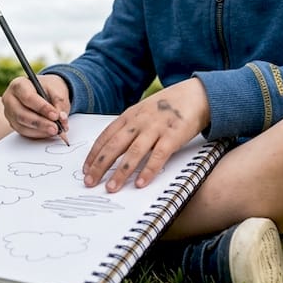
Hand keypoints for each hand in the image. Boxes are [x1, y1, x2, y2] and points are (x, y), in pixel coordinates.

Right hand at [1, 74, 69, 139]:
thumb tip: (61, 118)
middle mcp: (10, 99)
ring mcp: (9, 113)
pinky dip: (38, 134)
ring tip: (55, 130)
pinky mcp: (14, 124)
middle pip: (21, 114)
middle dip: (40, 123)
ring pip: (22, 126)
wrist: (44, 91)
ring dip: (40, 131)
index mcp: (19, 85)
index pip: (28, 97)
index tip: (55, 115)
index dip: (42, 108)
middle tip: (56, 127)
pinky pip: (24, 132)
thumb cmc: (48, 88)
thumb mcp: (57, 89)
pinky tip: (48, 132)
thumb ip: (59, 102)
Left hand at [82, 78, 209, 191]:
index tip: (86, 169)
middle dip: (100, 165)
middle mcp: (139, 121)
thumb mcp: (144, 111)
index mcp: (130, 115)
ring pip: (133, 153)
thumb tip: (113, 148)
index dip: (94, 153)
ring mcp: (156, 128)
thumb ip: (130, 126)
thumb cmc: (168, 106)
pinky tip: (141, 183)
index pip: (106, 136)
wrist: (196, 94)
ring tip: (111, 188)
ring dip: (120, 172)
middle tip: (90, 182)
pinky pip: (158, 156)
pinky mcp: (173, 136)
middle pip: (114, 145)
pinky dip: (148, 171)